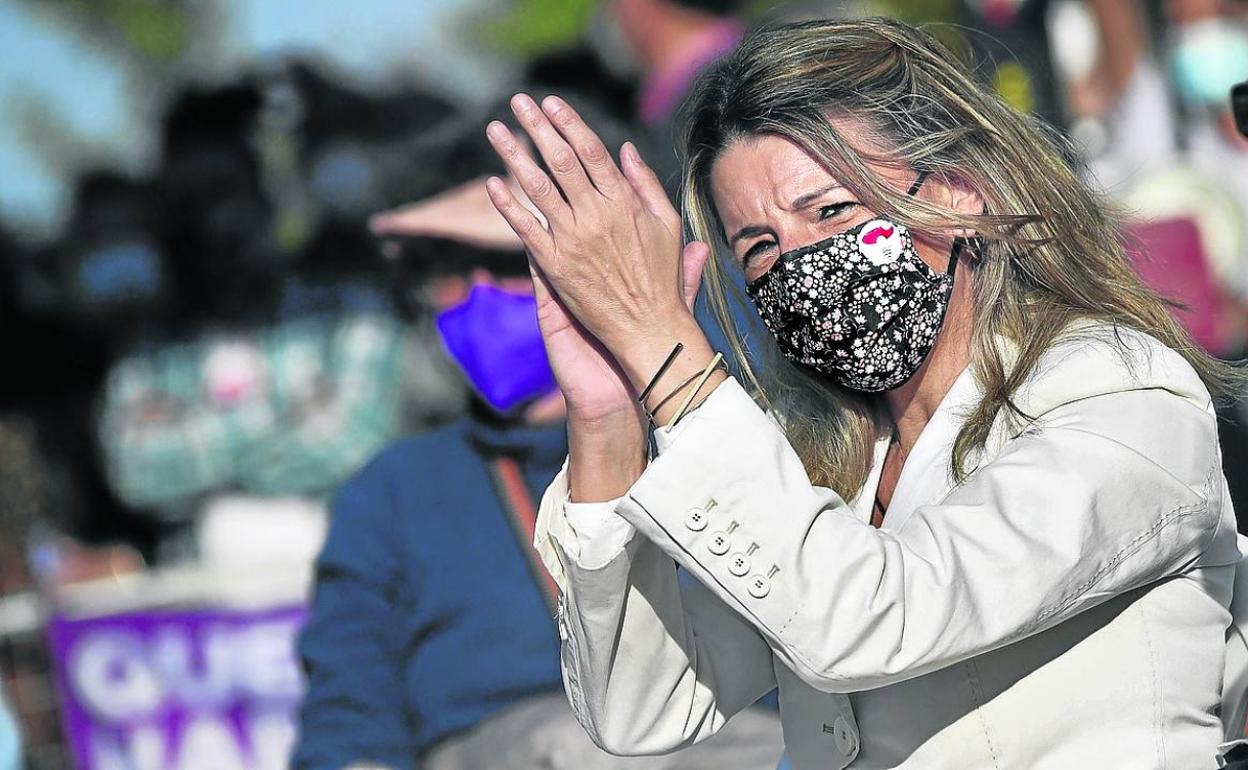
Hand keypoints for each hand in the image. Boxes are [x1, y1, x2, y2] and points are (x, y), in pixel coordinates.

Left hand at [483, 94, 709, 375]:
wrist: (649, 329)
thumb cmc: (661, 279)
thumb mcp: (667, 226)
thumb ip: (645, 185)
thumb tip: (624, 149)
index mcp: (625, 203)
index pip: (591, 151)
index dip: (569, 124)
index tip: (551, 103)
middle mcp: (596, 216)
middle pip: (561, 161)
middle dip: (538, 127)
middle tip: (518, 101)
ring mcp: (573, 241)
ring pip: (538, 188)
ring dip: (514, 155)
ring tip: (495, 130)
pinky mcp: (555, 267)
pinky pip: (525, 229)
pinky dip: (508, 205)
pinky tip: (492, 183)